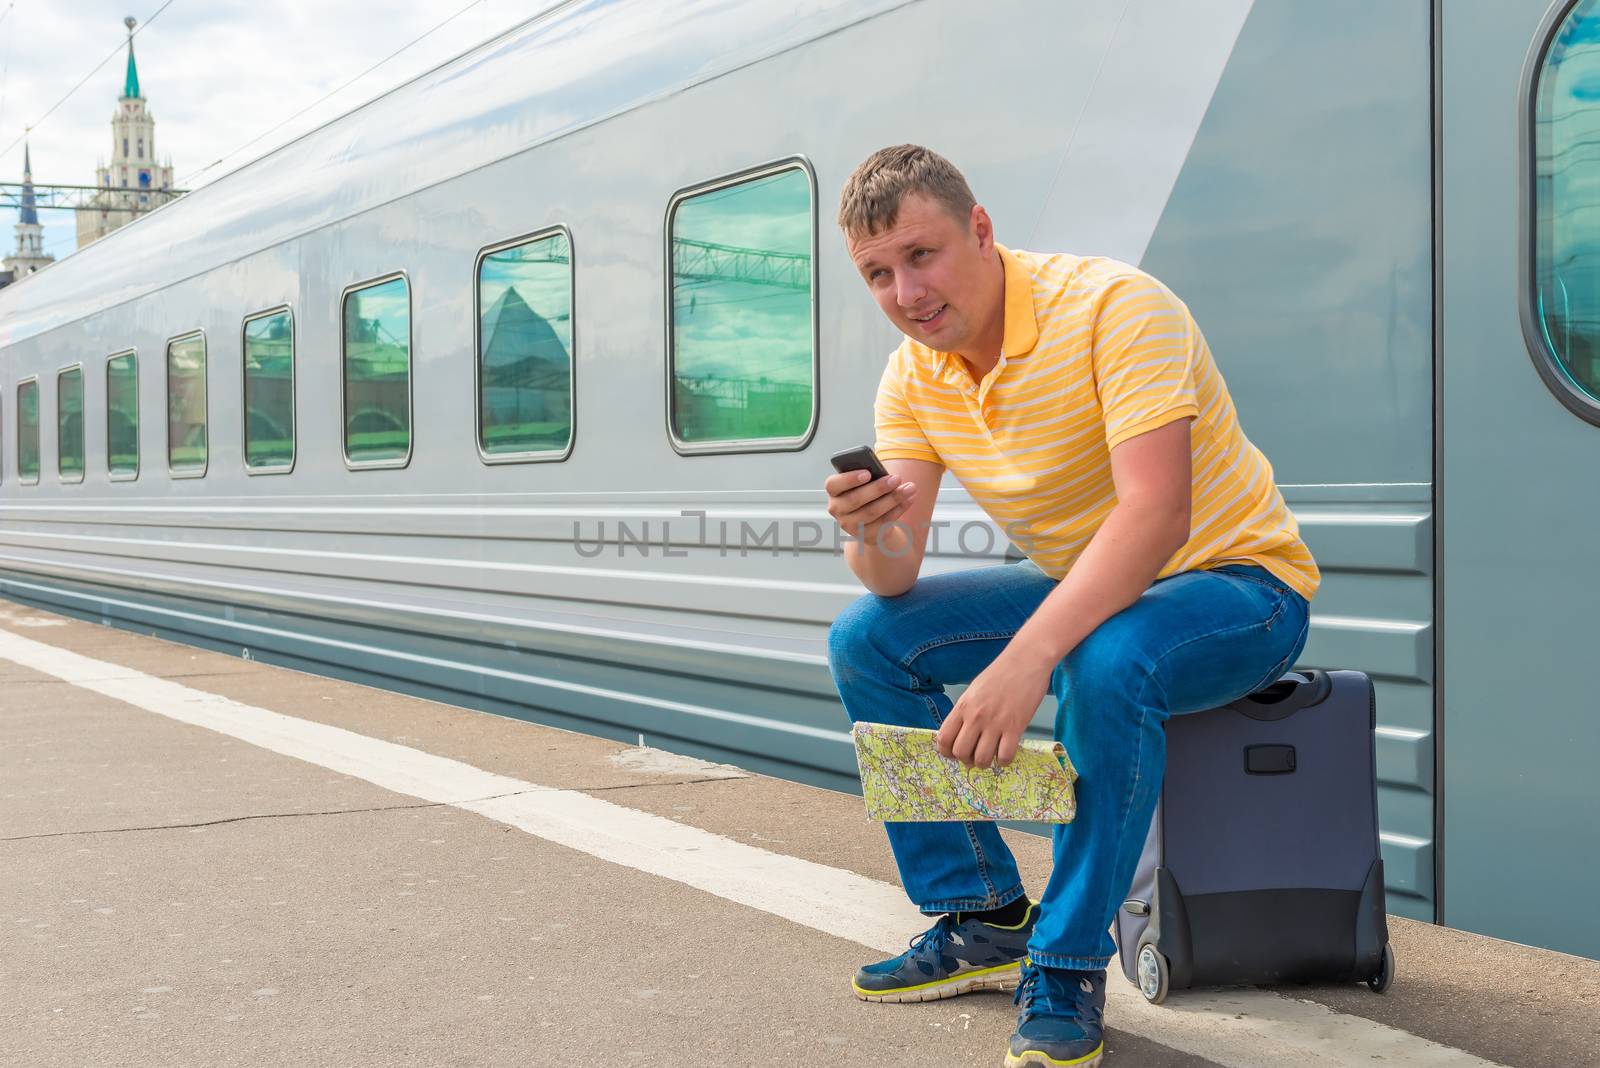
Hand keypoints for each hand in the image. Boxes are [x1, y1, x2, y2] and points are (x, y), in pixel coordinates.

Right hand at [824, 468, 915, 543]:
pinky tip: (910, 498)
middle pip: (855, 499)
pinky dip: (899, 509)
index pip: (833, 484)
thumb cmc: (867, 492)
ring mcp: (850, 525)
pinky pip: (883, 522)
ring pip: (872, 512)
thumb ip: (870, 477)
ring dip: (893, 498)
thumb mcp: (864, 483)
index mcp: (834, 491)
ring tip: (909, 488)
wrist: (870, 520)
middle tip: (897, 478)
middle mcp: (837, 509)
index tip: (867, 473)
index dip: (849, 479)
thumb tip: (887, 476)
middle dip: (878, 488)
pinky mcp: (865, 535)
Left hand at [936, 650, 1052, 768]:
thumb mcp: (974, 690)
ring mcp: (995, 723)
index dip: (946, 752)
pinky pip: (1004, 756)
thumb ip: (966, 712)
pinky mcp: (1015, 727)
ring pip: (981, 759)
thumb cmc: (1000, 673)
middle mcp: (976, 717)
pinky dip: (1004, 761)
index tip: (954, 753)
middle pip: (960, 752)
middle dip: (966, 760)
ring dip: (985, 763)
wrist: (1026, 660)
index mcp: (963, 706)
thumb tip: (962, 735)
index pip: (943, 738)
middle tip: (974, 756)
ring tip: (990, 756)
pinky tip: (1005, 753)